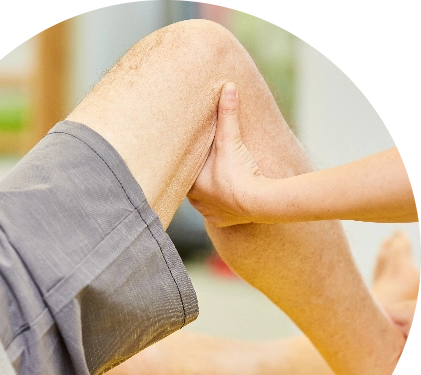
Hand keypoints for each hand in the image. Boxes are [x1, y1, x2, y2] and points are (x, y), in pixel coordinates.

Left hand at [188, 82, 263, 226]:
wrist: (259, 202)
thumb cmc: (239, 172)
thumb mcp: (231, 140)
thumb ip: (228, 114)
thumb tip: (228, 86)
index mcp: (191, 185)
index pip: (181, 173)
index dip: (186, 164)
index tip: (189, 157)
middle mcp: (195, 202)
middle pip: (191, 188)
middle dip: (197, 178)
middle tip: (204, 168)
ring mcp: (208, 214)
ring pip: (203, 202)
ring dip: (208, 193)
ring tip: (216, 182)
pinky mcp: (222, 222)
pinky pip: (217, 214)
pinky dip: (221, 207)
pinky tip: (226, 199)